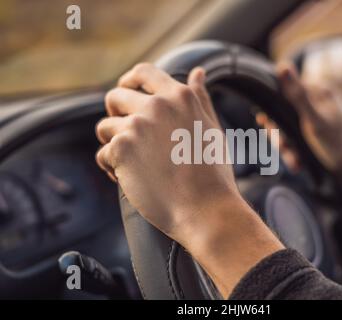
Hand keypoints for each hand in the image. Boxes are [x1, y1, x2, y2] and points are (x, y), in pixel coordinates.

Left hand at [96, 64, 282, 296]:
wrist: (206, 209)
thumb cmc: (213, 173)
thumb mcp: (211, 128)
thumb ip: (200, 98)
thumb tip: (197, 72)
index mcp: (180, 96)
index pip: (143, 72)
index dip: (129, 81)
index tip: (125, 92)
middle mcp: (156, 105)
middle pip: (116, 96)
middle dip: (115, 113)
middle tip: (124, 134)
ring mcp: (137, 126)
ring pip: (105, 127)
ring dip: (113, 143)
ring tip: (130, 164)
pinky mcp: (121, 150)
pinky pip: (103, 154)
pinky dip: (111, 168)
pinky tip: (128, 179)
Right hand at [275, 62, 341, 224]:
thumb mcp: (315, 121)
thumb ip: (298, 95)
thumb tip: (282, 65)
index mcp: (318, 92)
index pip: (282, 92)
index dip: (273, 111)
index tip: (270, 126)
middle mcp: (318, 102)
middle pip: (284, 113)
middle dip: (280, 136)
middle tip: (286, 149)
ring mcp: (319, 118)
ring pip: (290, 130)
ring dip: (288, 149)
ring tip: (296, 162)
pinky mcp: (320, 134)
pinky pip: (299, 140)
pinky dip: (297, 153)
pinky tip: (299, 164)